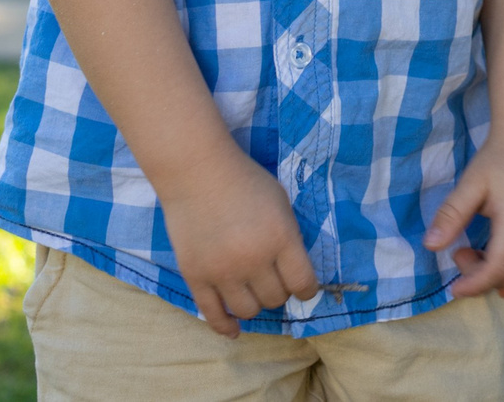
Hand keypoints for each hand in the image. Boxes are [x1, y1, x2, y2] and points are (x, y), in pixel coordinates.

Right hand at [160, 146, 320, 337]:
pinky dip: (225, 327)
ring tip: (253, 292)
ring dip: (255, 305)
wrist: (197, 172)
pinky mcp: (196, 277)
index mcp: (281, 239)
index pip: (303, 284)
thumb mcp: (281, 203)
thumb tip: (293, 271)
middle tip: (273, 279)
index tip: (303, 288)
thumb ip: (288, 237)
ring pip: (248, 310)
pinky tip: (234, 331)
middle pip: (276, 298)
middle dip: (279, 292)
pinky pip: (213, 314)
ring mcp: (222, 272)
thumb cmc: (245, 181)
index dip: (307, 290)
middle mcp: (253, 260)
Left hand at [425, 139, 503, 296]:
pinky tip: (502, 265)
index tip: (453, 287)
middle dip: (481, 278)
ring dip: (500, 279)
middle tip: (462, 251)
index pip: (499, 268)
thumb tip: (430, 247)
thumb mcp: (470, 184)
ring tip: (481, 252)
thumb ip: (451, 215)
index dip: (474, 284)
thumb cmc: (497, 159)